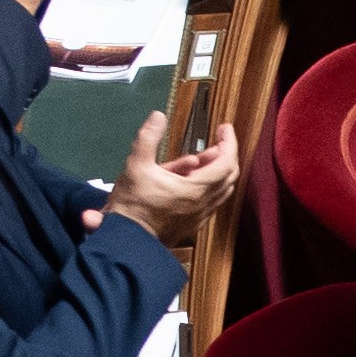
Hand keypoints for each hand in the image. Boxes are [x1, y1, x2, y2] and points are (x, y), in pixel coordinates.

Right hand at [108, 100, 237, 242]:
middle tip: (217, 141)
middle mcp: (203, 204)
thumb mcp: (135, 165)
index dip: (229, 142)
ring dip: (218, 172)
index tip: (224, 128)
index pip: (226, 162)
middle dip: (226, 155)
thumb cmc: (132, 204)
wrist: (126, 241)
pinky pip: (211, 202)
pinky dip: (209, 187)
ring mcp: (199, 217)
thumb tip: (158, 115)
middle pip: (229, 176)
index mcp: (196, 189)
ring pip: (221, 191)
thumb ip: (148, 137)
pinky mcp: (192, 225)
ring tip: (203, 157)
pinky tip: (192, 179)